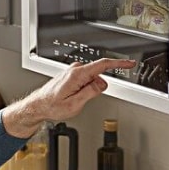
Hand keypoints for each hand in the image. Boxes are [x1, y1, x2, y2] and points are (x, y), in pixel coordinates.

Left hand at [3, 58, 136, 137]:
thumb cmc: (52, 106)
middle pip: (98, 76)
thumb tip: (103, 84)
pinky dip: (83, 90)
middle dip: (95, 89)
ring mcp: (72, 71)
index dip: (119, 63)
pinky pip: (85, 81)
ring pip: (91, 80)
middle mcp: (75, 69)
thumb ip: (91, 92)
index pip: (103, 65)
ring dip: (87, 91)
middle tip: (81, 100)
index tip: (129, 63)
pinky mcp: (71, 75)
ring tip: (72, 99)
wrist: (38, 106)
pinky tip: (71, 97)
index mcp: (77, 74)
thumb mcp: (75, 104)